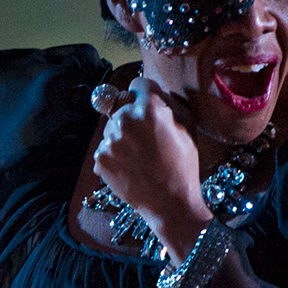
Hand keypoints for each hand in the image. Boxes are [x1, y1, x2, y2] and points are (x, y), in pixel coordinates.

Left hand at [92, 78, 212, 260]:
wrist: (170, 203)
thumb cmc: (183, 165)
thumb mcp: (187, 127)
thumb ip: (167, 104)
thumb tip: (151, 92)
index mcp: (149, 107)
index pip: (138, 84)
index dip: (145, 95)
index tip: (148, 106)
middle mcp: (125, 119)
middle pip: (122, 105)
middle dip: (132, 117)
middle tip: (145, 139)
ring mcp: (110, 139)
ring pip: (111, 127)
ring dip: (121, 136)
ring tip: (138, 156)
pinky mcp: (100, 158)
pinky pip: (105, 148)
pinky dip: (114, 155)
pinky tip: (129, 167)